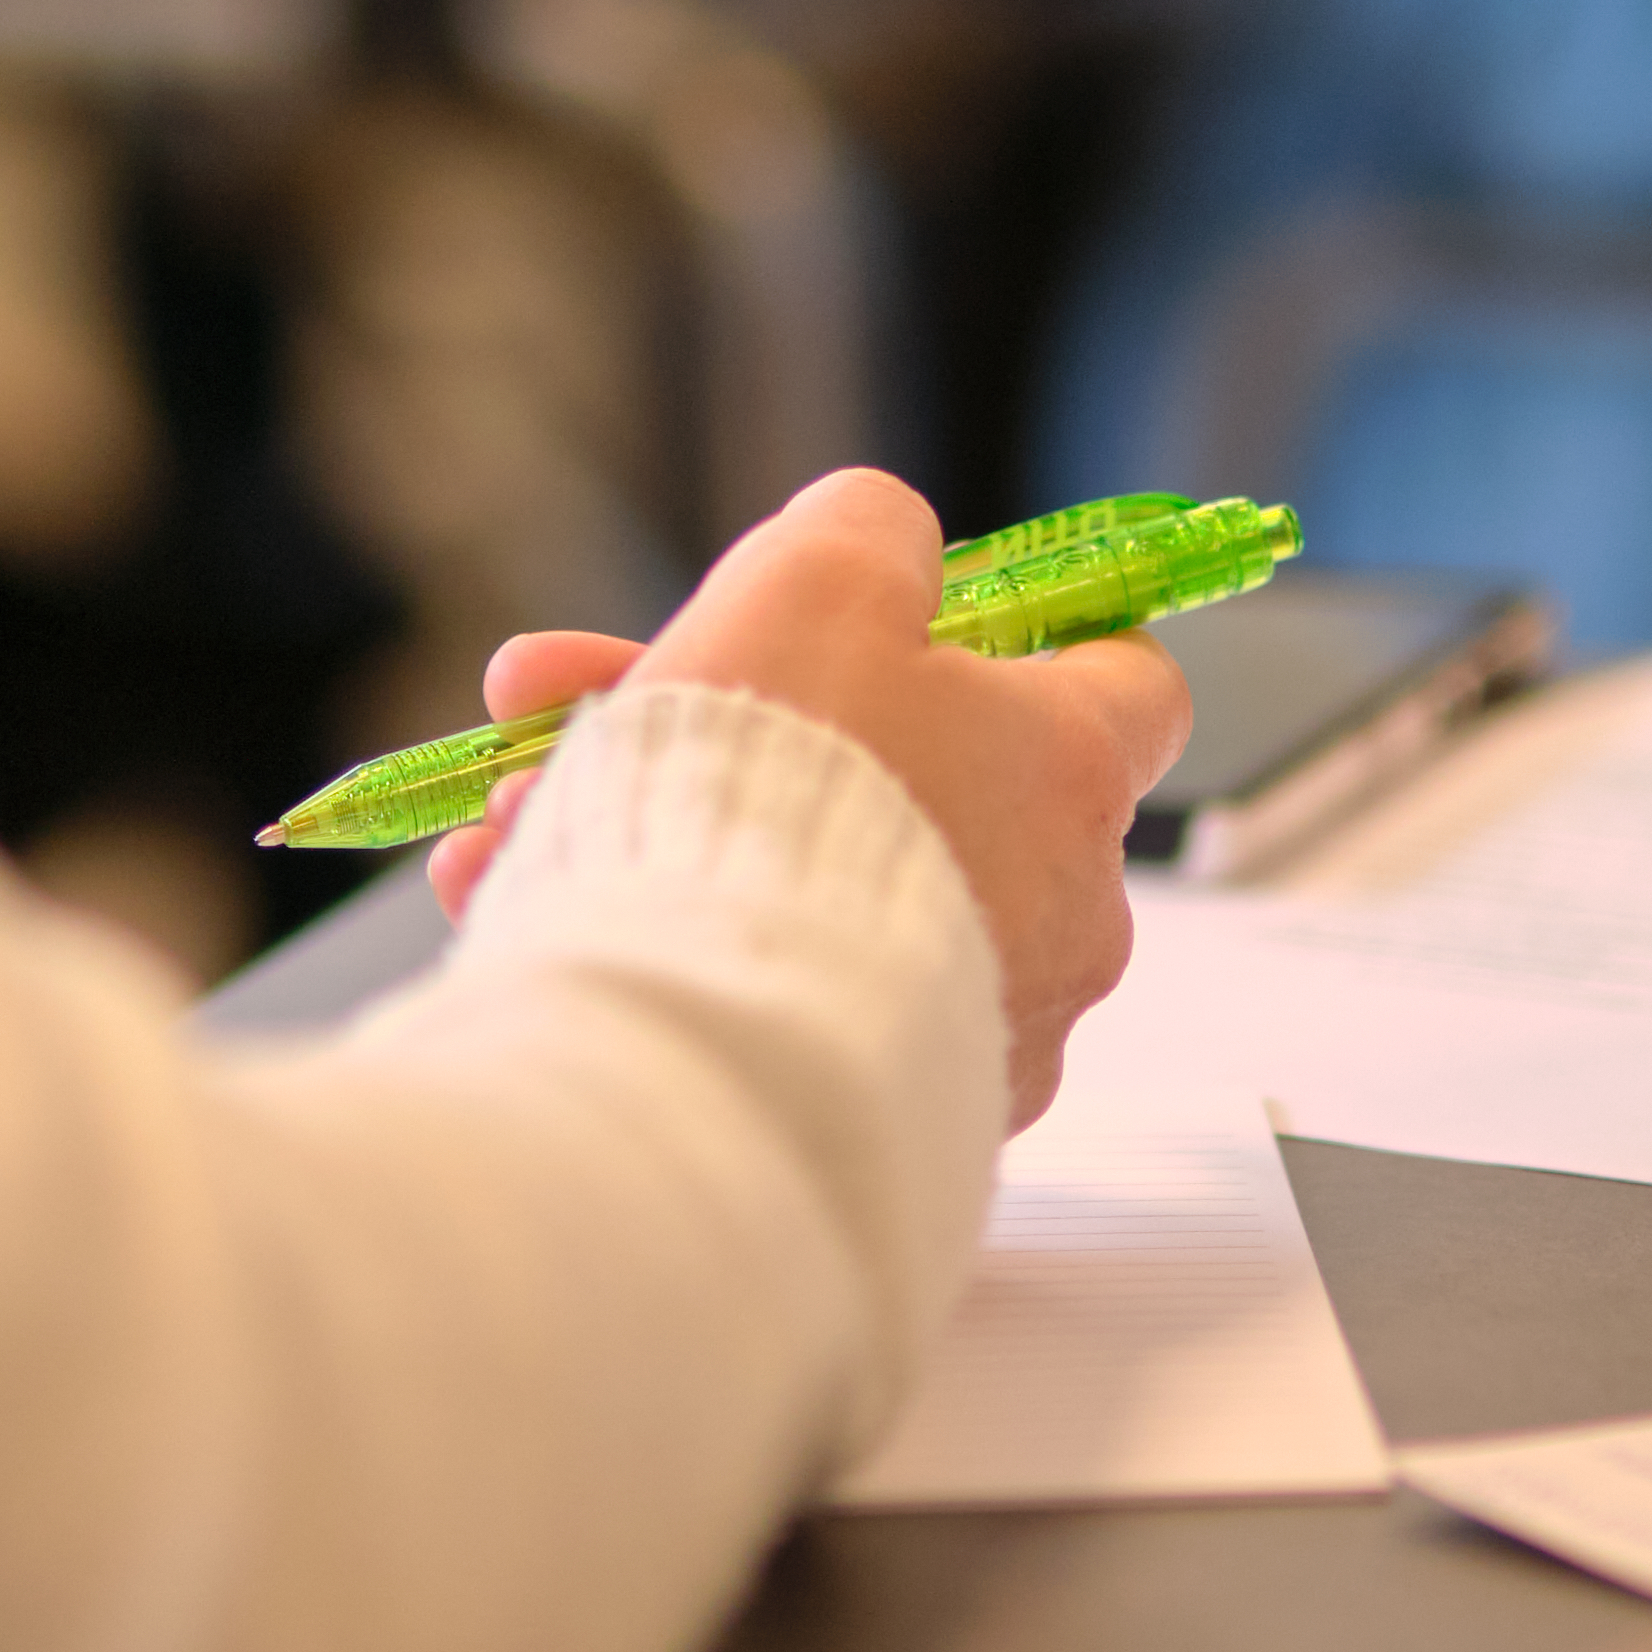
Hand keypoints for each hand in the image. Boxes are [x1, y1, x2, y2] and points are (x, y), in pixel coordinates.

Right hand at [428, 471, 1190, 1124]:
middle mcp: (1064, 916)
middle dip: (754, 733)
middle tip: (602, 710)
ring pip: (826, 897)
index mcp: (1071, 771)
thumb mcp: (818, 579)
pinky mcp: (898, 1122)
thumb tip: (881, 540)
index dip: (1038, 642)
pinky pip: (789, 1006)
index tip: (947, 633)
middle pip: (920, 786)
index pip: (1131, 687)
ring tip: (519, 823)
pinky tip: (536, 913)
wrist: (711, 1036)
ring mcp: (987, 1034)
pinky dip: (688, 953)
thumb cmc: (780, 796)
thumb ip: (866, 529)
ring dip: (689, 840)